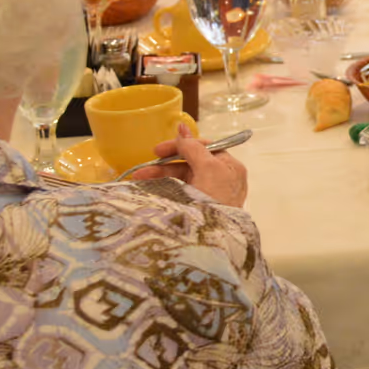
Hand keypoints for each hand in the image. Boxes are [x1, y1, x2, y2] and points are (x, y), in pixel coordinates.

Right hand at [131, 122, 247, 207]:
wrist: (216, 240)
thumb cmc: (216, 200)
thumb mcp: (207, 168)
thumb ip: (193, 147)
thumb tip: (182, 127)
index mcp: (230, 166)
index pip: (202, 147)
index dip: (180, 145)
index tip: (157, 150)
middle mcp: (222, 178)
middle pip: (190, 163)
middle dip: (165, 165)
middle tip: (142, 170)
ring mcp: (210, 194)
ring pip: (182, 178)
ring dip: (161, 177)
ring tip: (139, 180)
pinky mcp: (200, 208)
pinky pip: (181, 192)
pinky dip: (165, 189)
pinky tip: (150, 189)